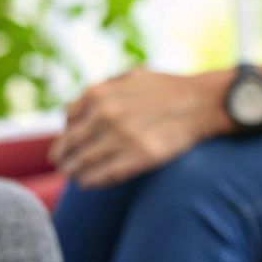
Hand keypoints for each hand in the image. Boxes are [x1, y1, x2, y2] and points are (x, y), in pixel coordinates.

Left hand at [50, 70, 231, 189]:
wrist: (201, 102)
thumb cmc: (165, 89)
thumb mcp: (127, 78)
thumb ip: (100, 90)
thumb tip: (72, 110)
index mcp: (100, 93)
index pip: (68, 119)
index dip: (65, 134)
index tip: (67, 143)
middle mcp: (106, 115)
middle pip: (70, 143)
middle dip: (62, 157)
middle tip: (60, 165)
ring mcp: (121, 137)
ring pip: (83, 162)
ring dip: (73, 172)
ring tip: (72, 177)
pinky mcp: (139, 157)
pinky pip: (104, 175)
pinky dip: (91, 181)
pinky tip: (87, 184)